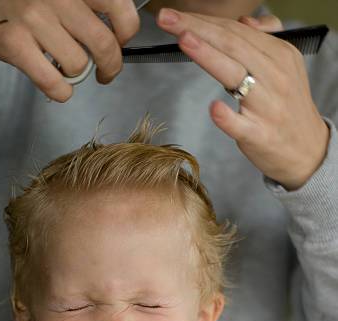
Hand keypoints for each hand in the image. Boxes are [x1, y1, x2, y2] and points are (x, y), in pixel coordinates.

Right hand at [0, 0, 139, 101]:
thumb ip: (82, 4)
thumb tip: (117, 34)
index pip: (119, 7)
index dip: (125, 33)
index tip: (118, 42)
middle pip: (104, 44)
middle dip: (110, 67)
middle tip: (105, 73)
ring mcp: (32, 16)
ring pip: (79, 65)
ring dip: (76, 76)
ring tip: (64, 69)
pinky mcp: (12, 42)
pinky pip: (54, 83)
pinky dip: (60, 92)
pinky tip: (56, 88)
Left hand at [157, 10, 329, 189]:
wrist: (307, 150)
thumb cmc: (287, 108)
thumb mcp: (286, 66)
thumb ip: (265, 40)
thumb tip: (244, 22)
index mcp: (279, 55)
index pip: (236, 31)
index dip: (205, 20)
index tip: (176, 14)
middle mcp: (274, 77)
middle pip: (232, 46)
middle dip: (197, 29)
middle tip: (168, 18)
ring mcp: (267, 108)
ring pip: (235, 76)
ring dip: (209, 57)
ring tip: (184, 40)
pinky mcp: (260, 135)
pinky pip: (240, 125)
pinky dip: (227, 117)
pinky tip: (214, 108)